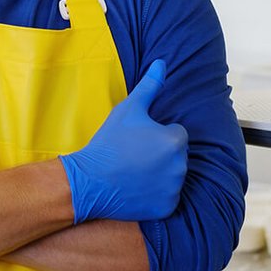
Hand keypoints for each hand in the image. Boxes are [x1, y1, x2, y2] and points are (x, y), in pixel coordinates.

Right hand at [58, 60, 187, 223]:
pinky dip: (155, 194)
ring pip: (172, 175)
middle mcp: (181, 165)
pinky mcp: (166, 207)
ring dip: (159, 173)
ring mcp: (174, 188)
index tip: (137, 140)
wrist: (90, 180)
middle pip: (176, 155)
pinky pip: (167, 197)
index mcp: (175, 140)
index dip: (156, 134)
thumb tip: (162, 63)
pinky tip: (136, 187)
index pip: (176, 133)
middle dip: (160, 153)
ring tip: (133, 171)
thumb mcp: (128, 109)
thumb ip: (150, 86)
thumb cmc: (109, 142)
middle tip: (133, 155)